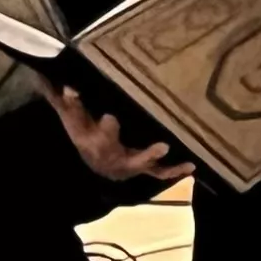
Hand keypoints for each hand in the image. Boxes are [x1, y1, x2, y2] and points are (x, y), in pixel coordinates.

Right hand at [47, 85, 189, 187]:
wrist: (94, 160)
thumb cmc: (85, 134)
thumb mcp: (75, 120)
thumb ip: (72, 105)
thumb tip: (69, 88)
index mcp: (97, 147)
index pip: (100, 139)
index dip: (106, 129)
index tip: (111, 116)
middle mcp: (115, 160)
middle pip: (130, 160)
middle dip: (146, 155)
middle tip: (163, 147)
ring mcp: (132, 166)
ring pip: (149, 168)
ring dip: (169, 167)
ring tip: (188, 163)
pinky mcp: (144, 167)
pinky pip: (160, 171)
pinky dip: (174, 171)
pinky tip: (191, 166)